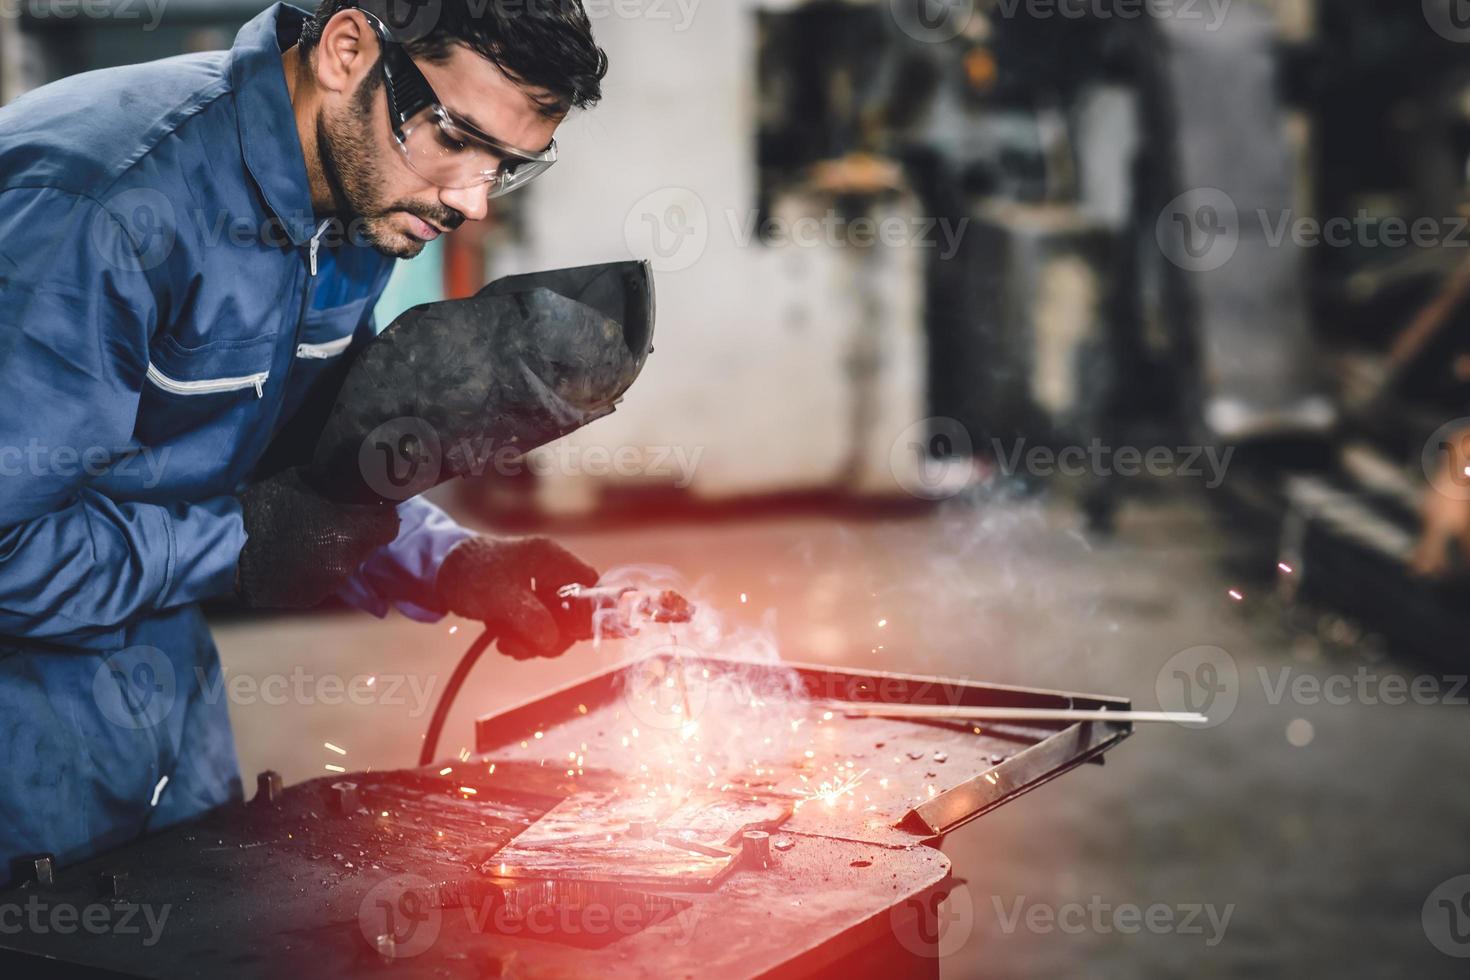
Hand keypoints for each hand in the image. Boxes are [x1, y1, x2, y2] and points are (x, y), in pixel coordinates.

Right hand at [236, 468, 399, 608]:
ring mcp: (328, 585)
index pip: (388, 525)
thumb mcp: (302, 480)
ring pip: (347, 563)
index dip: (381, 514)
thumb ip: (335, 484)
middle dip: (357, 532)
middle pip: (368, 544)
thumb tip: (354, 481)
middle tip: (334, 519)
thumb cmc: (264, 509)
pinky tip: (297, 556)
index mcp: (350, 532)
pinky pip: (326, 579)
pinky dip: (318, 568)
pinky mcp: (311, 599)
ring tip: (310, 538)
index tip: (371, 508)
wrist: (227, 551)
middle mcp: (345, 563)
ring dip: (337, 551)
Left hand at [435, 536, 599, 658]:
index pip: (589, 584)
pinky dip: (523, 638)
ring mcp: (537, 587)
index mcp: (552, 558)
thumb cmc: (472, 573)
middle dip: (552, 634)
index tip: (570, 633)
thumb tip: (553, 641)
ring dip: (533, 640)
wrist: (439, 570)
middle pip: (572, 610)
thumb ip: (531, 619)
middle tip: (530, 647)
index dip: (587, 610)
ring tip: (509, 645)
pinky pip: (536, 625)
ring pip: (553, 622)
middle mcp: (550, 571)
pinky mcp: (524, 601)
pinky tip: (505, 641)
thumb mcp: (502, 597)